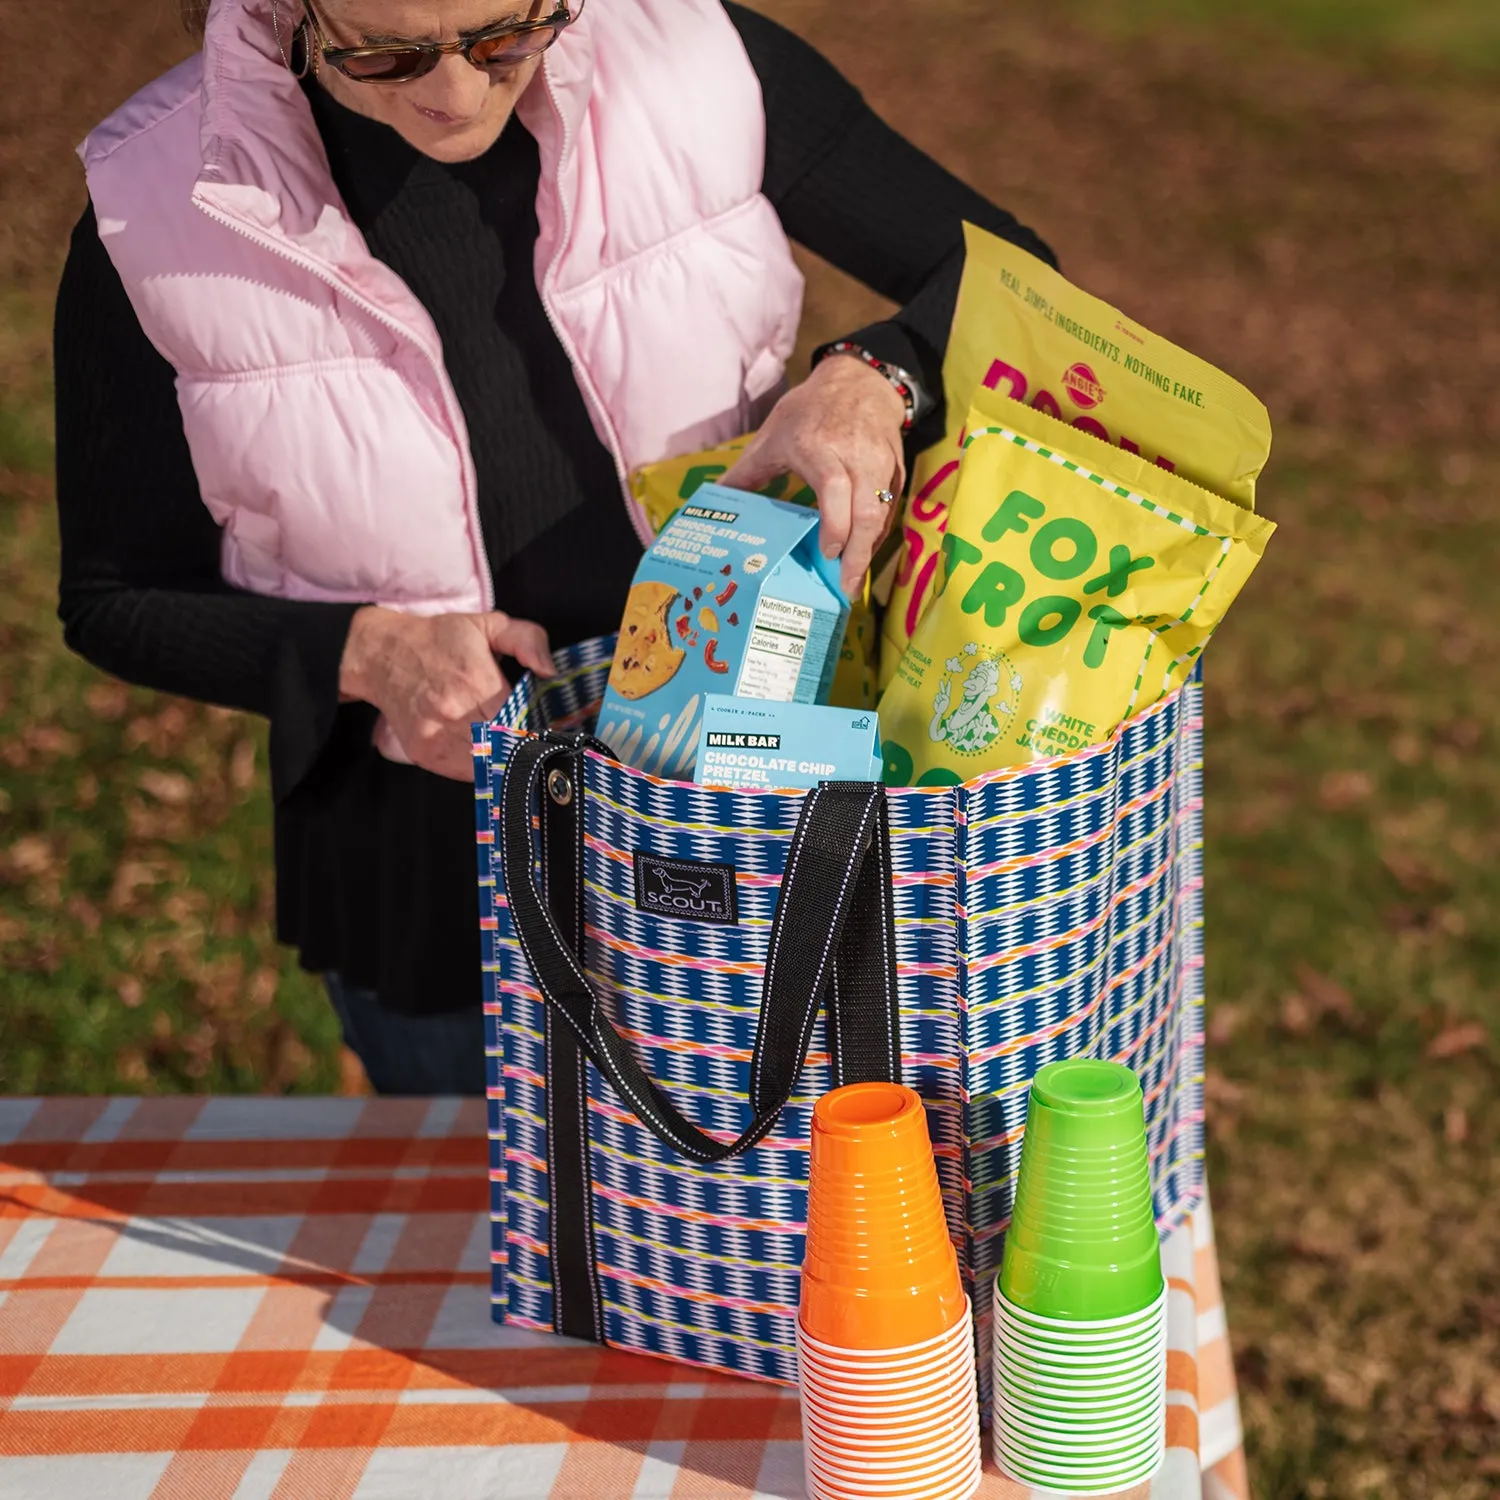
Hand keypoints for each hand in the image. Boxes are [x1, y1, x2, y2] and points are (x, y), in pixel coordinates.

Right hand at [339, 607, 554, 780]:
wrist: (383, 654)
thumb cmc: (440, 638)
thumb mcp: (488, 624)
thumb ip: (527, 640)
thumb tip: (549, 671)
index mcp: (476, 680)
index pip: (522, 720)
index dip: (539, 727)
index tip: (547, 727)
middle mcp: (455, 712)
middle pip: (507, 745)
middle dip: (524, 744)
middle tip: (534, 740)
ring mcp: (436, 735)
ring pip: (487, 763)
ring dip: (503, 759)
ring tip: (510, 746)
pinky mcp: (424, 751)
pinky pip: (464, 772)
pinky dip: (481, 766)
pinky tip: (486, 750)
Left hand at [720, 354, 905, 596]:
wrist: (860, 381)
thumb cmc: (809, 411)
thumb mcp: (772, 436)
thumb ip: (745, 473)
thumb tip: (712, 503)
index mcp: (819, 446)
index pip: (834, 488)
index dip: (834, 524)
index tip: (827, 554)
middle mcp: (854, 455)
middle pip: (866, 510)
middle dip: (858, 553)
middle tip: (845, 588)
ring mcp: (880, 463)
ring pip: (883, 514)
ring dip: (869, 550)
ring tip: (852, 582)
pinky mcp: (895, 470)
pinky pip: (891, 510)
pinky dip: (878, 537)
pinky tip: (863, 556)